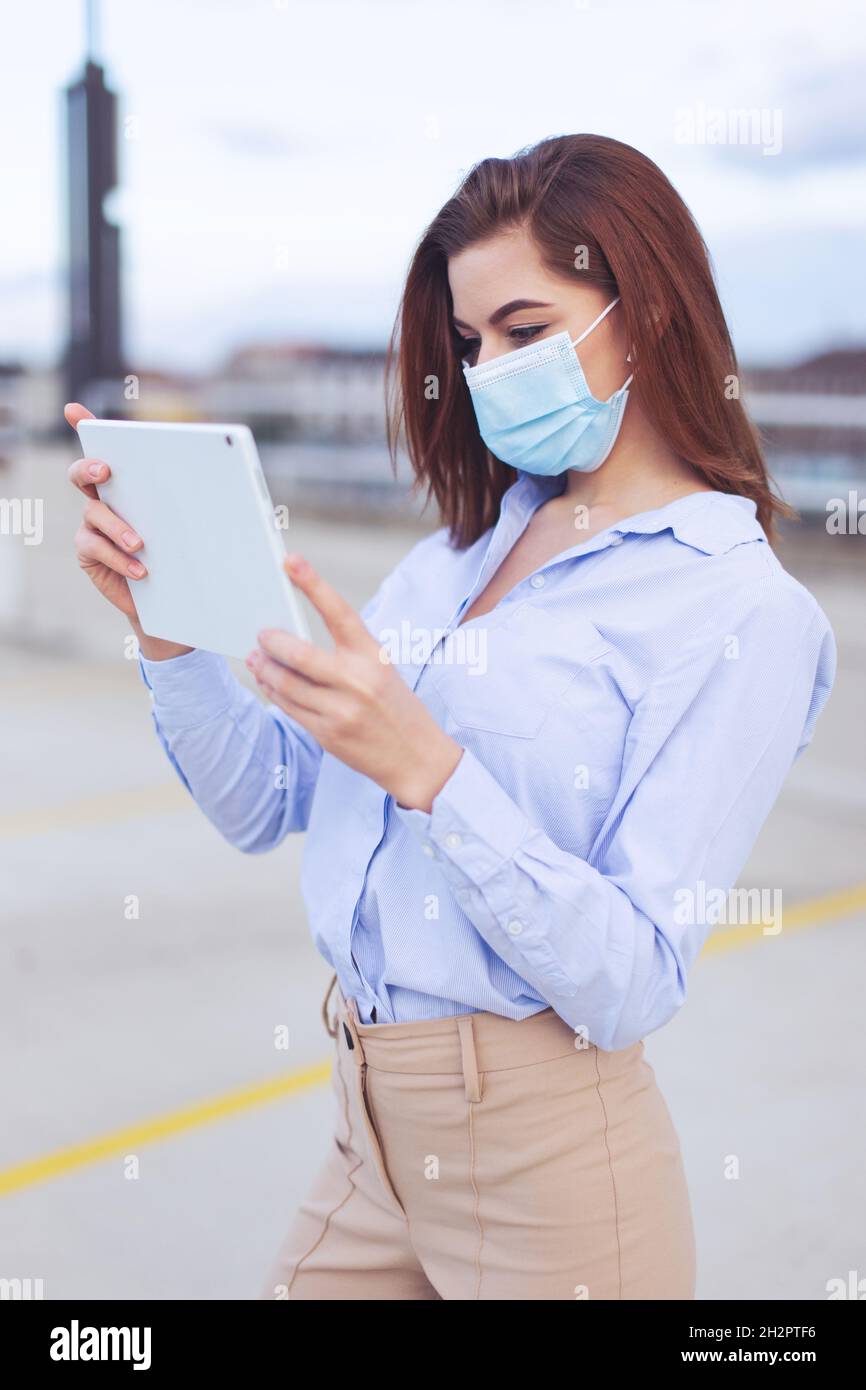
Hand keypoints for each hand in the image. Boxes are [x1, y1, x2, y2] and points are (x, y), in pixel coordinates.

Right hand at [64, 402, 191, 659]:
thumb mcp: (195, 523)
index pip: (105, 447)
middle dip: (90, 468)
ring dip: (119, 527)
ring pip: (94, 512)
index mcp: (129, 482)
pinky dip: (119, 558)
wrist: (175, 598)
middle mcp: (104, 497)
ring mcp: (92, 524)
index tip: (74, 410)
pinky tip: (140, 570)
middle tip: (106, 471)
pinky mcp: (88, 552)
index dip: (85, 424)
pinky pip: (95, 547)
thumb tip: (232, 473)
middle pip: (82, 473)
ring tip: (141, 544)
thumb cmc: (186, 554)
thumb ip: (197, 499)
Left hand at [247, 554, 463, 811]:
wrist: (418, 760)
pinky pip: (289, 708)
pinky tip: (268, 682)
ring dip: (266, 669)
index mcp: (374, 656)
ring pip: (287, 683)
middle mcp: (357, 681)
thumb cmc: (397, 708)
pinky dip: (273, 691)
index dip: (312, 584)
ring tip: (256, 658)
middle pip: (299, 654)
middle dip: (272, 642)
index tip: (290, 561)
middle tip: (261, 634)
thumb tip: (296, 643)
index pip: (339, 612)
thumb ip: (347, 656)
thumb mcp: (382, 671)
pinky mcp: (328, 734)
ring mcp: (341, 709)